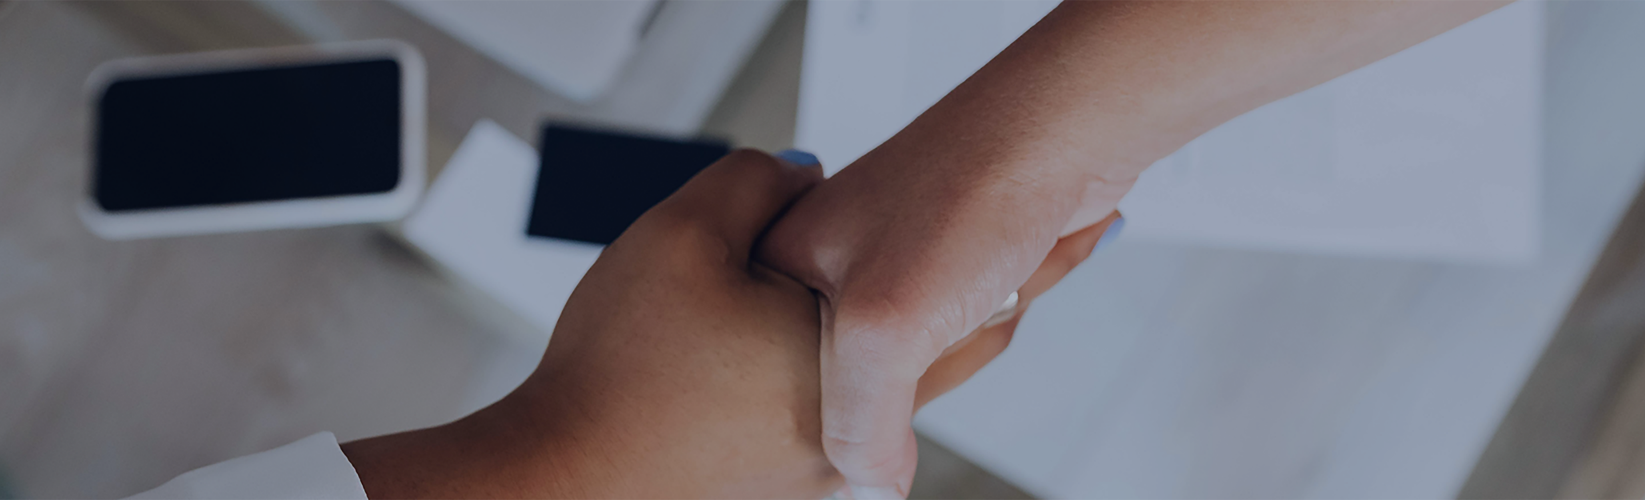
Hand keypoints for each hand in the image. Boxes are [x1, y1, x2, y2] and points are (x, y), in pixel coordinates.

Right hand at [341, 150, 1107, 498]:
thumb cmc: (617, 376)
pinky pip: (856, 413)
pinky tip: (847, 341)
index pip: (977, 288)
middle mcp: (856, 420)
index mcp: (852, 354)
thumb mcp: (678, 235)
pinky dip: (877, 368)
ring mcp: (826, 463)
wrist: (564, 485)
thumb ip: (755, 184)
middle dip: (1011, 286)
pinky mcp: (786, 483)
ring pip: (913, 381)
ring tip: (973, 282)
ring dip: (946, 327)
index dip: (1031, 245)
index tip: (1080, 212)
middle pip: (965, 340)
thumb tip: (805, 170)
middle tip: (1062, 243)